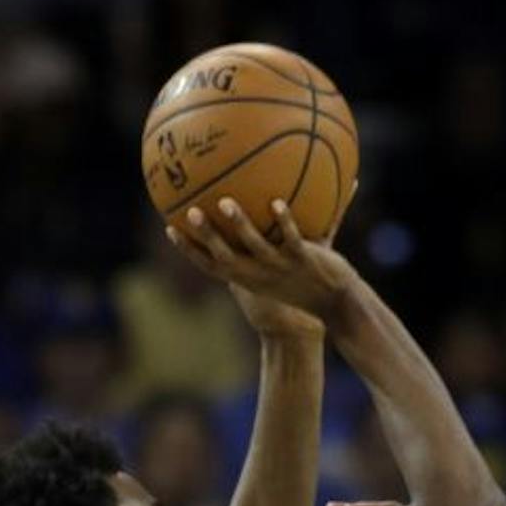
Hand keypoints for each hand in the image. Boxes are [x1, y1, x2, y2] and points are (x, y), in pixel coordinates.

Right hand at [166, 196, 357, 324]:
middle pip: (225, 256)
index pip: (211, 266)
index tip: (169, 228)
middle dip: (205, 236)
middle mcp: (260, 275)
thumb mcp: (277, 268)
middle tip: (189, 212)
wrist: (336, 303)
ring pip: (255, 247)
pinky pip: (291, 240)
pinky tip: (277, 203)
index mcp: (248, 277)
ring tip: (227, 203)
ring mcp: (281, 268)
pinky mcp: (304, 261)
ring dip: (240, 225)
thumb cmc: (306, 283)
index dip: (189, 250)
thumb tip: (258, 210)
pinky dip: (284, 223)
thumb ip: (264, 242)